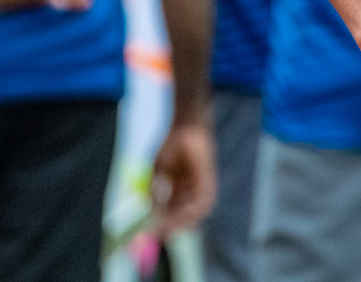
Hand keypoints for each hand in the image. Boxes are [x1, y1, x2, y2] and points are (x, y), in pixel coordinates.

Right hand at [151, 119, 215, 234]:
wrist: (186, 125)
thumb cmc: (171, 144)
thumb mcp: (159, 170)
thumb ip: (156, 191)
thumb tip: (151, 213)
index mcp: (179, 188)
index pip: (174, 212)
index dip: (165, 223)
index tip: (153, 233)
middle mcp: (192, 189)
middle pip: (186, 215)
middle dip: (173, 226)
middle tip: (161, 234)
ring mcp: (201, 184)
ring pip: (196, 211)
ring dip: (183, 220)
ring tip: (170, 224)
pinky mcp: (208, 179)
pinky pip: (204, 200)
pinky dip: (193, 209)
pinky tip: (181, 213)